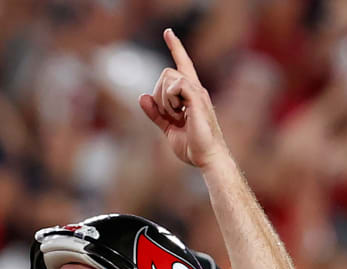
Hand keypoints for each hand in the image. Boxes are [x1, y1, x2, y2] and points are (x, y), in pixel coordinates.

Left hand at [138, 29, 230, 169]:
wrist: (206, 158)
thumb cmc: (191, 145)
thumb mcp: (167, 128)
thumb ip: (155, 113)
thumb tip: (141, 97)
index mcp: (189, 94)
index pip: (182, 64)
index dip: (175, 47)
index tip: (168, 32)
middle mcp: (195, 88)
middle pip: (166, 72)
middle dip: (158, 94)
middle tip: (169, 116)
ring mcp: (197, 92)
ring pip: (168, 77)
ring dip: (163, 100)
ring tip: (175, 117)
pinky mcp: (197, 98)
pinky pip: (176, 85)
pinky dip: (169, 101)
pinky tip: (178, 115)